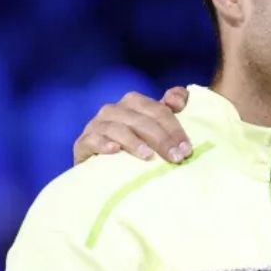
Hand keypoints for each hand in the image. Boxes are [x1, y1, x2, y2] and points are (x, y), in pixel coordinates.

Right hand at [72, 87, 191, 164]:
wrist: (104, 170)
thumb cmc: (138, 146)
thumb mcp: (157, 128)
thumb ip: (170, 109)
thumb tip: (175, 100)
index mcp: (134, 103)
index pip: (158, 110)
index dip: (175, 128)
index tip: (187, 149)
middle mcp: (114, 110)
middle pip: (141, 120)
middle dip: (161, 139)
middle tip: (176, 157)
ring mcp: (96, 126)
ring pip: (117, 128)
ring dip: (134, 142)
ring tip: (148, 156)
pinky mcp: (83, 144)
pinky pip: (92, 140)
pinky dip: (103, 144)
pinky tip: (115, 151)